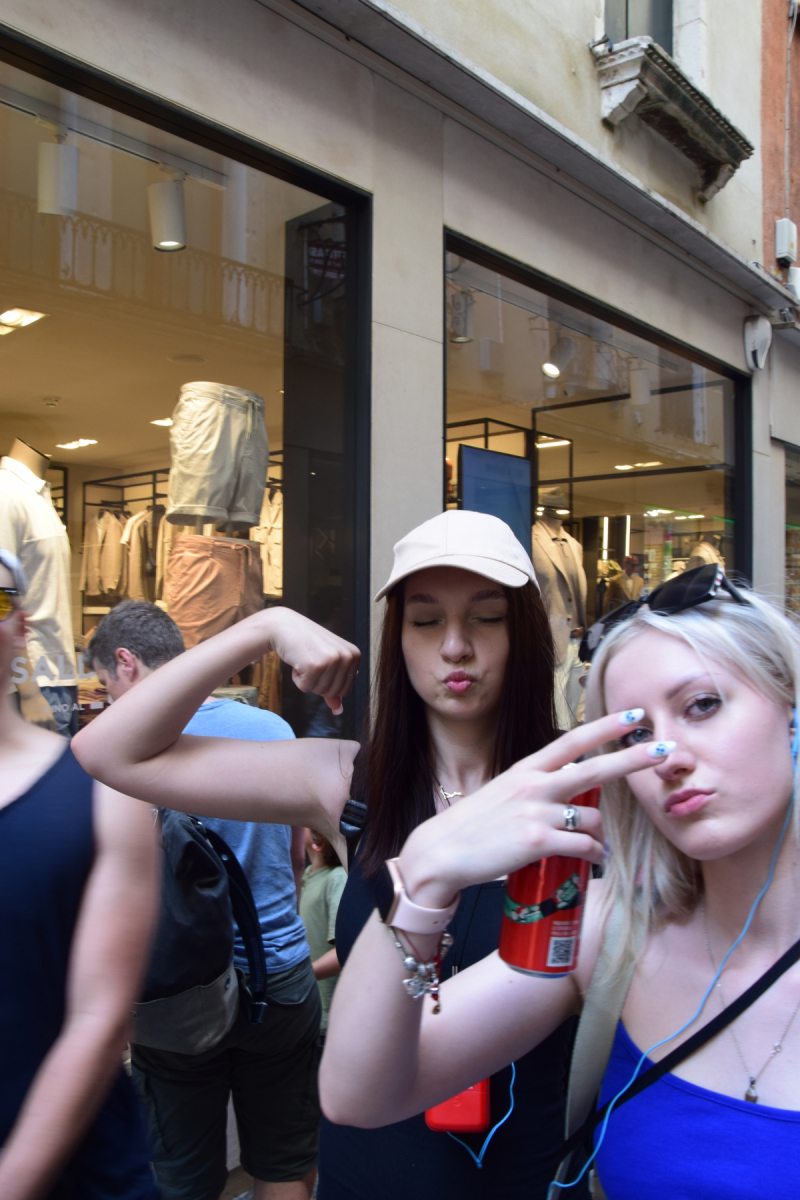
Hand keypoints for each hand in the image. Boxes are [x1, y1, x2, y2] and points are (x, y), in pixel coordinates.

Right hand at [264, 608, 360, 714]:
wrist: (284, 627)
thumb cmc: (306, 644)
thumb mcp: (326, 662)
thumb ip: (335, 686)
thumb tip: (338, 710)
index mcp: (354, 655)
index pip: (345, 690)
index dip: (327, 682)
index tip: (320, 664)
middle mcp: (347, 657)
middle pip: (333, 692)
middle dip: (317, 683)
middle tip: (310, 662)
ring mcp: (332, 661)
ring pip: (319, 691)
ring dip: (307, 680)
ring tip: (304, 660)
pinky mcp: (315, 666)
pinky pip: (306, 688)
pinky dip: (297, 679)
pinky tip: (297, 661)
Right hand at [397, 710, 672, 907]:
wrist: (441, 852)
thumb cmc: (473, 826)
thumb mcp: (503, 794)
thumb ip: (535, 789)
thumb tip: (566, 797)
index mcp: (526, 769)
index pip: (572, 741)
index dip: (606, 728)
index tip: (633, 716)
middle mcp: (534, 785)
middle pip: (595, 768)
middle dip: (634, 758)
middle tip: (665, 749)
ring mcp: (537, 812)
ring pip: (594, 818)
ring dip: (600, 834)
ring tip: (593, 846)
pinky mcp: (538, 841)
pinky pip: (584, 847)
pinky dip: (593, 856)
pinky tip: (589, 861)